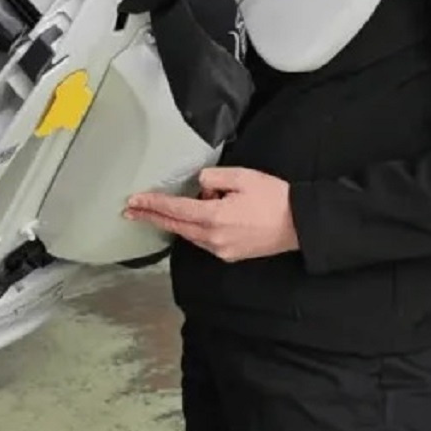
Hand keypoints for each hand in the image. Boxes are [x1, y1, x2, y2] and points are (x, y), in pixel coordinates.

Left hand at [124, 168, 298, 262]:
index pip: (174, 210)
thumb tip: (199, 184)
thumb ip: (214, 177)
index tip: (133, 202)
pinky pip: (204, 241)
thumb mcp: (243, 177)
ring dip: (179, 220)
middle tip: (130, 211)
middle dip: (152, 217)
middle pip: (175, 227)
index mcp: (213, 217)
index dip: (152, 205)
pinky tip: (204, 215)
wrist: (299, 224)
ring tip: (192, 201)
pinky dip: (196, 228)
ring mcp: (221, 249)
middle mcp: (213, 238)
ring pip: (189, 235)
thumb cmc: (274, 198)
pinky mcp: (230, 254)